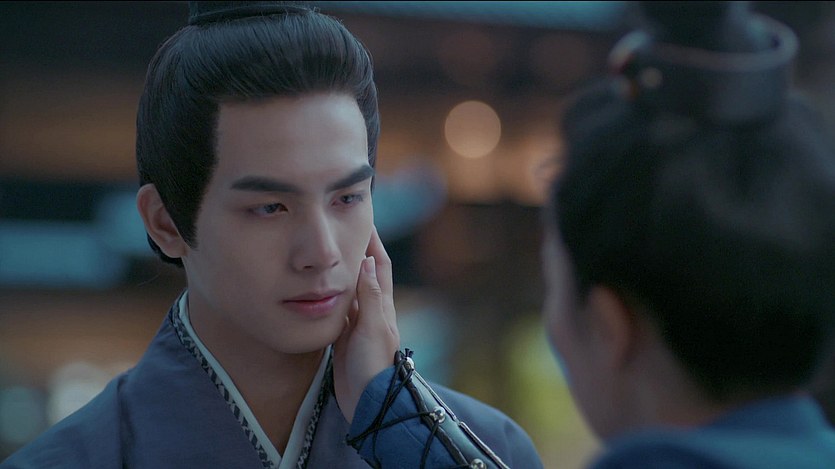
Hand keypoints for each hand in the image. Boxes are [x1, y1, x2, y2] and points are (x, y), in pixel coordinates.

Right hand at [333, 226, 399, 422]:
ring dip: (340, 271)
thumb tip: (367, 260)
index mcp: (382, 305)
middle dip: (355, 251)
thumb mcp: (373, 328)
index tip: (364, 219)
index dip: (374, 242)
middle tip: (340, 230)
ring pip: (348, 290)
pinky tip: (316, 289)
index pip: (379, 265)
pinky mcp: (344, 339)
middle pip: (363, 273)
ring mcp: (358, 325)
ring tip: (325, 252)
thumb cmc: (375, 366)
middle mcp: (371, 311)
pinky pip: (336, 310)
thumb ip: (370, 296)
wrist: (370, 404)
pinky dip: (328, 296)